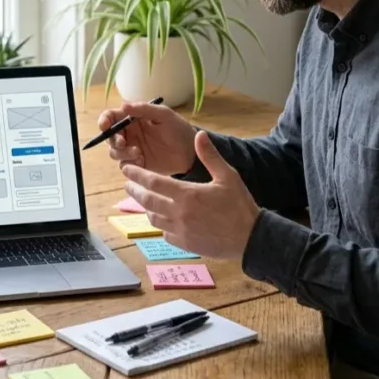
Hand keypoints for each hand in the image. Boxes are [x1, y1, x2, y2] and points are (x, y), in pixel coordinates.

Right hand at [98, 101, 197, 174]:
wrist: (191, 152)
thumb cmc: (178, 129)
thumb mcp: (163, 114)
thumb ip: (143, 109)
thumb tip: (123, 105)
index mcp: (132, 119)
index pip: (111, 117)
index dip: (104, 120)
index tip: (105, 125)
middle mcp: (129, 134)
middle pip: (109, 137)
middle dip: (112, 140)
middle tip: (122, 142)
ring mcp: (132, 150)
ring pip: (115, 152)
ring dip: (121, 153)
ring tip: (138, 152)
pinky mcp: (137, 164)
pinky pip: (125, 165)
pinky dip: (129, 163)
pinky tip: (141, 160)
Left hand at [122, 130, 260, 259]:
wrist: (251, 238)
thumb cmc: (240, 205)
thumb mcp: (228, 176)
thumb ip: (210, 156)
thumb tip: (199, 134)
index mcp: (187, 194)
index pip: (153, 182)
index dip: (136, 174)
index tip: (126, 169)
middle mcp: (179, 213)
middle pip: (147, 200)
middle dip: (134, 190)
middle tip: (128, 184)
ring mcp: (180, 231)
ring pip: (153, 218)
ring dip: (146, 208)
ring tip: (144, 200)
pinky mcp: (184, 244)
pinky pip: (164, 234)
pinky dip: (161, 225)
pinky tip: (163, 219)